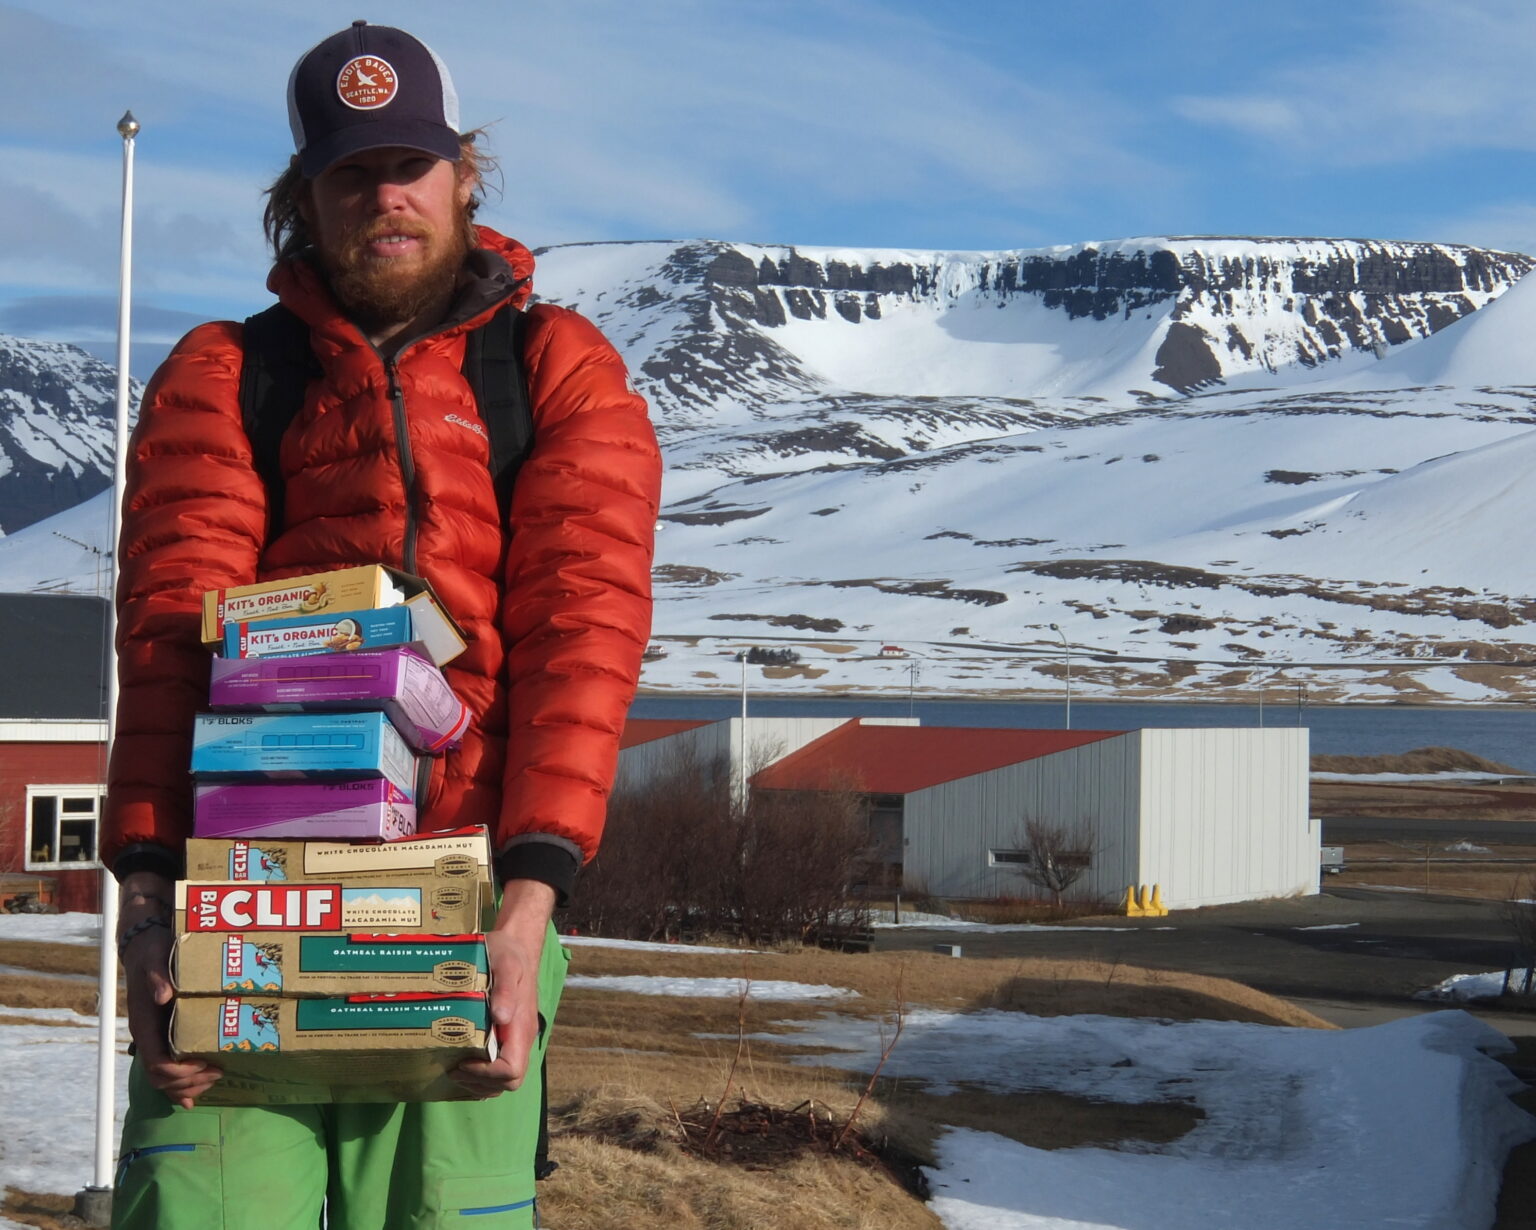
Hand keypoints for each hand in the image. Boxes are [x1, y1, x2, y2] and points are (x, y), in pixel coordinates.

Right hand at [118, 873, 221, 1108]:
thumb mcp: (154, 957)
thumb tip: (163, 995)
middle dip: (188, 1083)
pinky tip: (200, 1086)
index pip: (155, 1063)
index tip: (205, 1066)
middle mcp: (148, 1036)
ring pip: (164, 1076)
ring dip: (188, 1084)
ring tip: (215, 1077)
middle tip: (218, 1073)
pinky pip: (171, 1065)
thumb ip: (157, 976)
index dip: (179, 1073)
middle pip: (160, 1077)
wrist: (144, 943)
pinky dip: (184, 1081)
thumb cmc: (152, 951)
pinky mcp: (165, 1032)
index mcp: (144, 1024)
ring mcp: (156, 1036)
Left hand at [452, 879, 554, 1097]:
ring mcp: (515, 1039)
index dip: (486, 1075)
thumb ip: (505, 989)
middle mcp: (520, 1038)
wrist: (515, 946)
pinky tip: (462, 1062)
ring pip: (504, 1081)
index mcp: (520, 1027)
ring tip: (455, 1068)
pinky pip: (499, 1068)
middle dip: (479, 1083)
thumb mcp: (506, 964)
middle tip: (453, 1068)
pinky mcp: (507, 1037)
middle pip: (509, 1082)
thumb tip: (501, 1017)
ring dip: (479, 1083)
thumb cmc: (507, 954)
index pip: (512, 1070)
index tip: (463, 1062)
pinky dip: (481, 1075)